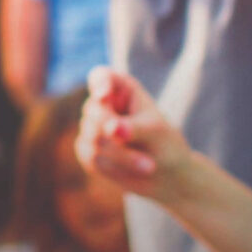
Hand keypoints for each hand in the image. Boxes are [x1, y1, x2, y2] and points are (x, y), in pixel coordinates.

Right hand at [75, 67, 195, 203]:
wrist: (164, 174)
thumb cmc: (163, 144)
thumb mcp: (154, 132)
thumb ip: (132, 128)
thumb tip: (111, 129)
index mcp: (121, 89)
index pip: (101, 77)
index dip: (99, 84)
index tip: (104, 96)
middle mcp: (102, 104)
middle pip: (93, 111)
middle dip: (114, 131)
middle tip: (139, 148)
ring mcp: (92, 127)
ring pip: (93, 138)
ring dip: (121, 155)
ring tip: (148, 166)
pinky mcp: (87, 149)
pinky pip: (91, 157)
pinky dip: (114, 166)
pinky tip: (133, 169)